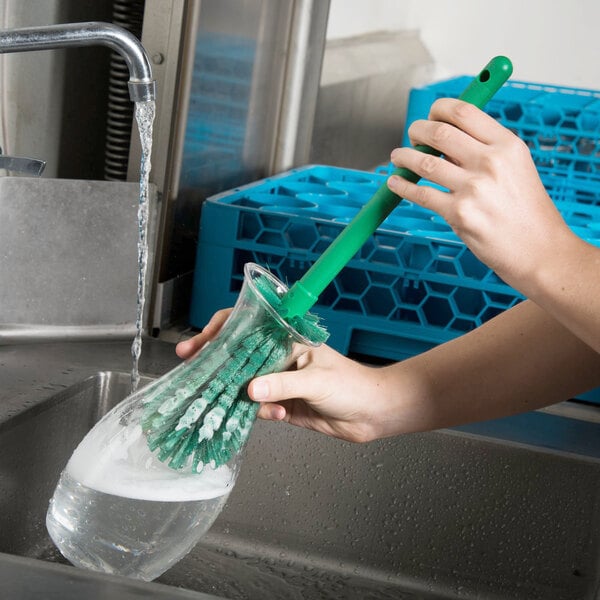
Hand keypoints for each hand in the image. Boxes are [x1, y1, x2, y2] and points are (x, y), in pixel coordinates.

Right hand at [176, 315, 396, 442]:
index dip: (220, 331)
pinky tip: (276, 415)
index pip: (248, 326)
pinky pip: (258, 407)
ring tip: (232, 401)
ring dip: (238, 394)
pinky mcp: (282, 404)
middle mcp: (279, 357)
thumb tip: (250, 389)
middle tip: (193, 370)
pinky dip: (261, 412)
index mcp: (287, 339)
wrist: (371, 414)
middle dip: (217, 364)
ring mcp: (279, 381)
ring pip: (245, 383)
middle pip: (239, 356)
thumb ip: (282, 384)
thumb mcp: (315, 380)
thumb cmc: (351, 385)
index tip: (200, 344)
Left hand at [387, 98, 573, 296]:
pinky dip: (402, 186)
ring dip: (404, 157)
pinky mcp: (458, 214)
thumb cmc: (527, 212)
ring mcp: (473, 189)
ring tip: (398, 158)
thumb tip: (446, 137)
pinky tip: (396, 182)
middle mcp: (490, 162)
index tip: (430, 115)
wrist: (539, 250)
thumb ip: (486, 150)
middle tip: (411, 136)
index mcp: (507, 145)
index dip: (439, 109)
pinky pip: (420, 193)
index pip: (464, 112)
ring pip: (424, 162)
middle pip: (439, 132)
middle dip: (418, 131)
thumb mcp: (517, 168)